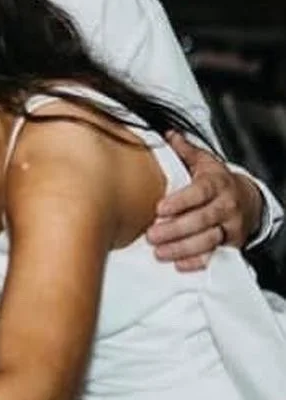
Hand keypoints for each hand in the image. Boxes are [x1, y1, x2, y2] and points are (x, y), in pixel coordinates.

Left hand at [147, 132, 259, 270]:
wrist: (248, 199)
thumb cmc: (219, 181)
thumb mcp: (205, 162)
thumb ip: (185, 151)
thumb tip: (169, 135)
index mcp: (217, 184)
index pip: (199, 193)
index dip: (180, 201)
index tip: (159, 208)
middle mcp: (225, 206)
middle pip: (201, 220)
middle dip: (175, 229)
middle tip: (151, 235)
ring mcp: (230, 226)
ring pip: (207, 240)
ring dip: (182, 248)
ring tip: (159, 251)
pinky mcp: (231, 243)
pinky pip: (214, 255)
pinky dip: (197, 261)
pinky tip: (179, 263)